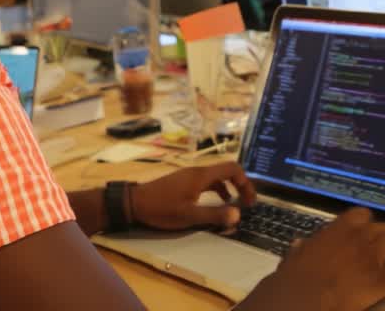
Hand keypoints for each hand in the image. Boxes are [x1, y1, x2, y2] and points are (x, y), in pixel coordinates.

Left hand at [129, 162, 255, 230]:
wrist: (135, 202)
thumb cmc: (162, 209)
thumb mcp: (189, 216)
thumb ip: (214, 215)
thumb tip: (238, 215)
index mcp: (201, 176)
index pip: (232, 168)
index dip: (246, 183)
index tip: (250, 201)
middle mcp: (198, 171)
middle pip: (226, 170)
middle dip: (240, 185)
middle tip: (247, 203)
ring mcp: (190, 175)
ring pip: (217, 176)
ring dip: (229, 188)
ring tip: (234, 205)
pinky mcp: (184, 181)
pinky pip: (207, 181)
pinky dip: (217, 190)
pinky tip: (216, 203)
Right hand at [240, 208, 384, 310]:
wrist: (302, 297)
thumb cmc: (293, 280)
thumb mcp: (293, 258)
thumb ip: (301, 250)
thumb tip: (299, 245)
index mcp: (335, 231)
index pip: (359, 215)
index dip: (369, 223)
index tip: (370, 231)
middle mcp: (356, 238)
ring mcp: (371, 257)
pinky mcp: (381, 279)